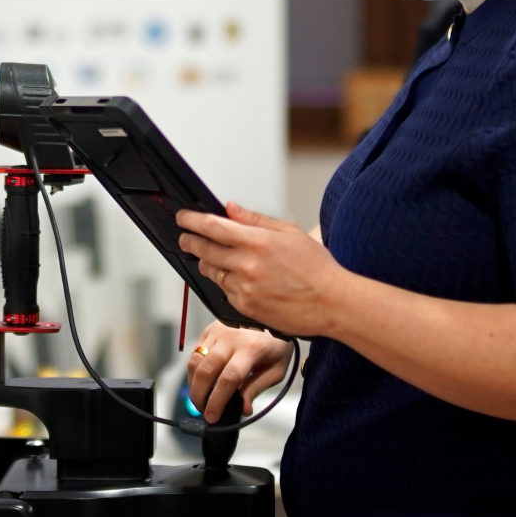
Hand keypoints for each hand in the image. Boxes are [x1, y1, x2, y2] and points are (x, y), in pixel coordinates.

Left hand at [176, 202, 349, 339]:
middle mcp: (247, 266)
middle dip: (190, 241)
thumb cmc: (317, 267)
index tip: (183, 217)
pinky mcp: (245, 308)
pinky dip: (224, 282)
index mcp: (258, 242)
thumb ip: (254, 219)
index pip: (212, 227)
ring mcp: (244, 289)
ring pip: (212, 272)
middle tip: (185, 237)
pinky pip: (224, 292)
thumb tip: (229, 208)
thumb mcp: (289, 232)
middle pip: (204, 250)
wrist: (332, 303)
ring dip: (207, 262)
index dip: (192, 220)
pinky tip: (236, 277)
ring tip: (212, 256)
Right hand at [187, 320, 293, 423]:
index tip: (213, 416)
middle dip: (200, 396)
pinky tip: (201, 382)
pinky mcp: (210, 329)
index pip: (228, 379)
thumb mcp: (276, 369)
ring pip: (195, 361)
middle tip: (203, 410)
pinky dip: (194, 371)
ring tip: (200, 399)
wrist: (273, 314)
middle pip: (206, 371)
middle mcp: (231, 338)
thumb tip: (243, 409)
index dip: (217, 401)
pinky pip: (195, 352)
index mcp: (251, 349)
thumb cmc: (276, 343)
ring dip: (193, 384)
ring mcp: (218, 332)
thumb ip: (257, 388)